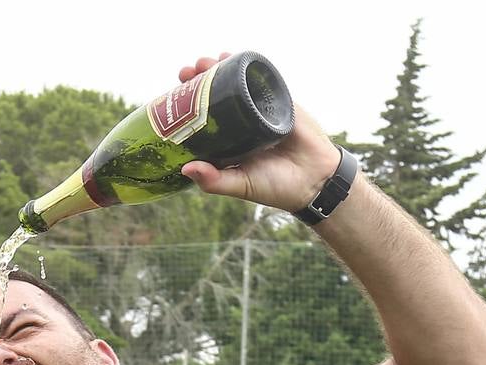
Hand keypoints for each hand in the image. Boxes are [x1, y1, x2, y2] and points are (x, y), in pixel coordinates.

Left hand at [177, 53, 341, 212]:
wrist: (315, 179)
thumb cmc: (275, 186)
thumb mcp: (240, 185)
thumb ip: (214, 181)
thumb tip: (186, 169)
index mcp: (226, 142)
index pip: (201, 118)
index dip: (186, 105)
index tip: (171, 95)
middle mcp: (239, 123)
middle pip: (214, 96)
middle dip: (198, 81)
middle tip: (186, 72)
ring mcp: (258, 110)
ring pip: (234, 84)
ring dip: (218, 69)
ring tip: (205, 62)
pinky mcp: (278, 101)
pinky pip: (260, 79)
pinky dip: (246, 67)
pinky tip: (232, 56)